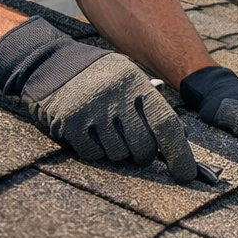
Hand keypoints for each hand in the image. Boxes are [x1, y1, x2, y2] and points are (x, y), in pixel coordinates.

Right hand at [0, 17, 196, 182]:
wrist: (52, 63)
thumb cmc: (99, 77)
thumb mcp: (129, 79)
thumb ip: (150, 106)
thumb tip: (180, 139)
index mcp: (136, 83)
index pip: (165, 123)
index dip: (179, 153)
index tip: (186, 174)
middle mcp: (116, 97)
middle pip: (143, 146)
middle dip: (143, 155)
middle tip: (137, 149)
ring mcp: (92, 110)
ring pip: (118, 155)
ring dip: (117, 152)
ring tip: (107, 131)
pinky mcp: (70, 123)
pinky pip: (93, 154)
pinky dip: (95, 150)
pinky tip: (89, 132)